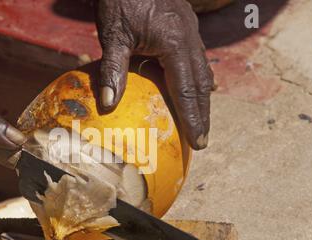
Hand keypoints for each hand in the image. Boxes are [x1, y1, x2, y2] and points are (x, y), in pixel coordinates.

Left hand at [95, 0, 213, 149]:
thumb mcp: (114, 33)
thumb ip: (113, 68)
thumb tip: (108, 103)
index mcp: (176, 43)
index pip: (188, 90)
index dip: (194, 118)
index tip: (200, 142)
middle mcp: (190, 38)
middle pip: (201, 84)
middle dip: (203, 113)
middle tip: (202, 140)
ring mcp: (190, 30)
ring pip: (202, 71)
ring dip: (201, 98)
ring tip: (199, 120)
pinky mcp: (184, 25)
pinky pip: (196, 58)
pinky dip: (196, 78)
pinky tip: (193, 87)